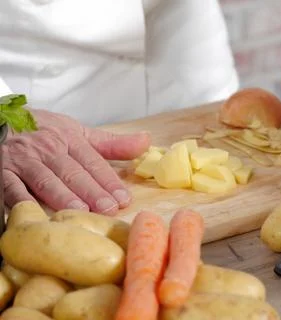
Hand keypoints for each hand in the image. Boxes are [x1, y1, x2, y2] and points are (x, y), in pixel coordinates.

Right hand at [3, 109, 150, 214]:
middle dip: (92, 190)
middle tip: (109, 208)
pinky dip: (22, 199)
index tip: (124, 198)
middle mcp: (48, 149)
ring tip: (80, 210)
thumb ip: (111, 143)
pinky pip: (12, 187)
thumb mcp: (78, 132)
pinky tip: (36, 213)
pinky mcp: (1, 172)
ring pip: (46, 179)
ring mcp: (24, 161)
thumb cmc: (44, 131)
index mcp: (70, 139)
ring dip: (62, 195)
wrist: (1, 118)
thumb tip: (146, 142)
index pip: (93, 162)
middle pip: (73, 172)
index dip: (109, 180)